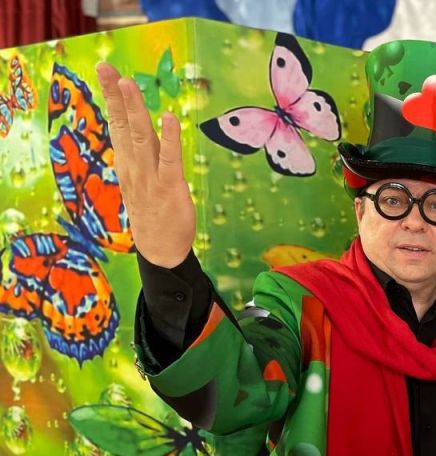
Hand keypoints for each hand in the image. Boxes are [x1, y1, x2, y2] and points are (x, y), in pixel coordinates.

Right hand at [96, 62, 195, 268]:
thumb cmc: (153, 212)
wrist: (160, 249)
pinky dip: (169, 137)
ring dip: (135, 110)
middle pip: (123, 125)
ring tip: (130, 84)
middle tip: (107, 68)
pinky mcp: (170, 186)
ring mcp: (150, 176)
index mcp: (127, 163)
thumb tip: (136, 134)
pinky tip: (169, 117)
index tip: (106, 72)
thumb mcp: (139, 181)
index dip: (111, 98)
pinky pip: (169, 158)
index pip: (116, 124)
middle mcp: (135, 166)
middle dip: (116, 96)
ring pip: (141, 137)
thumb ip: (139, 157)